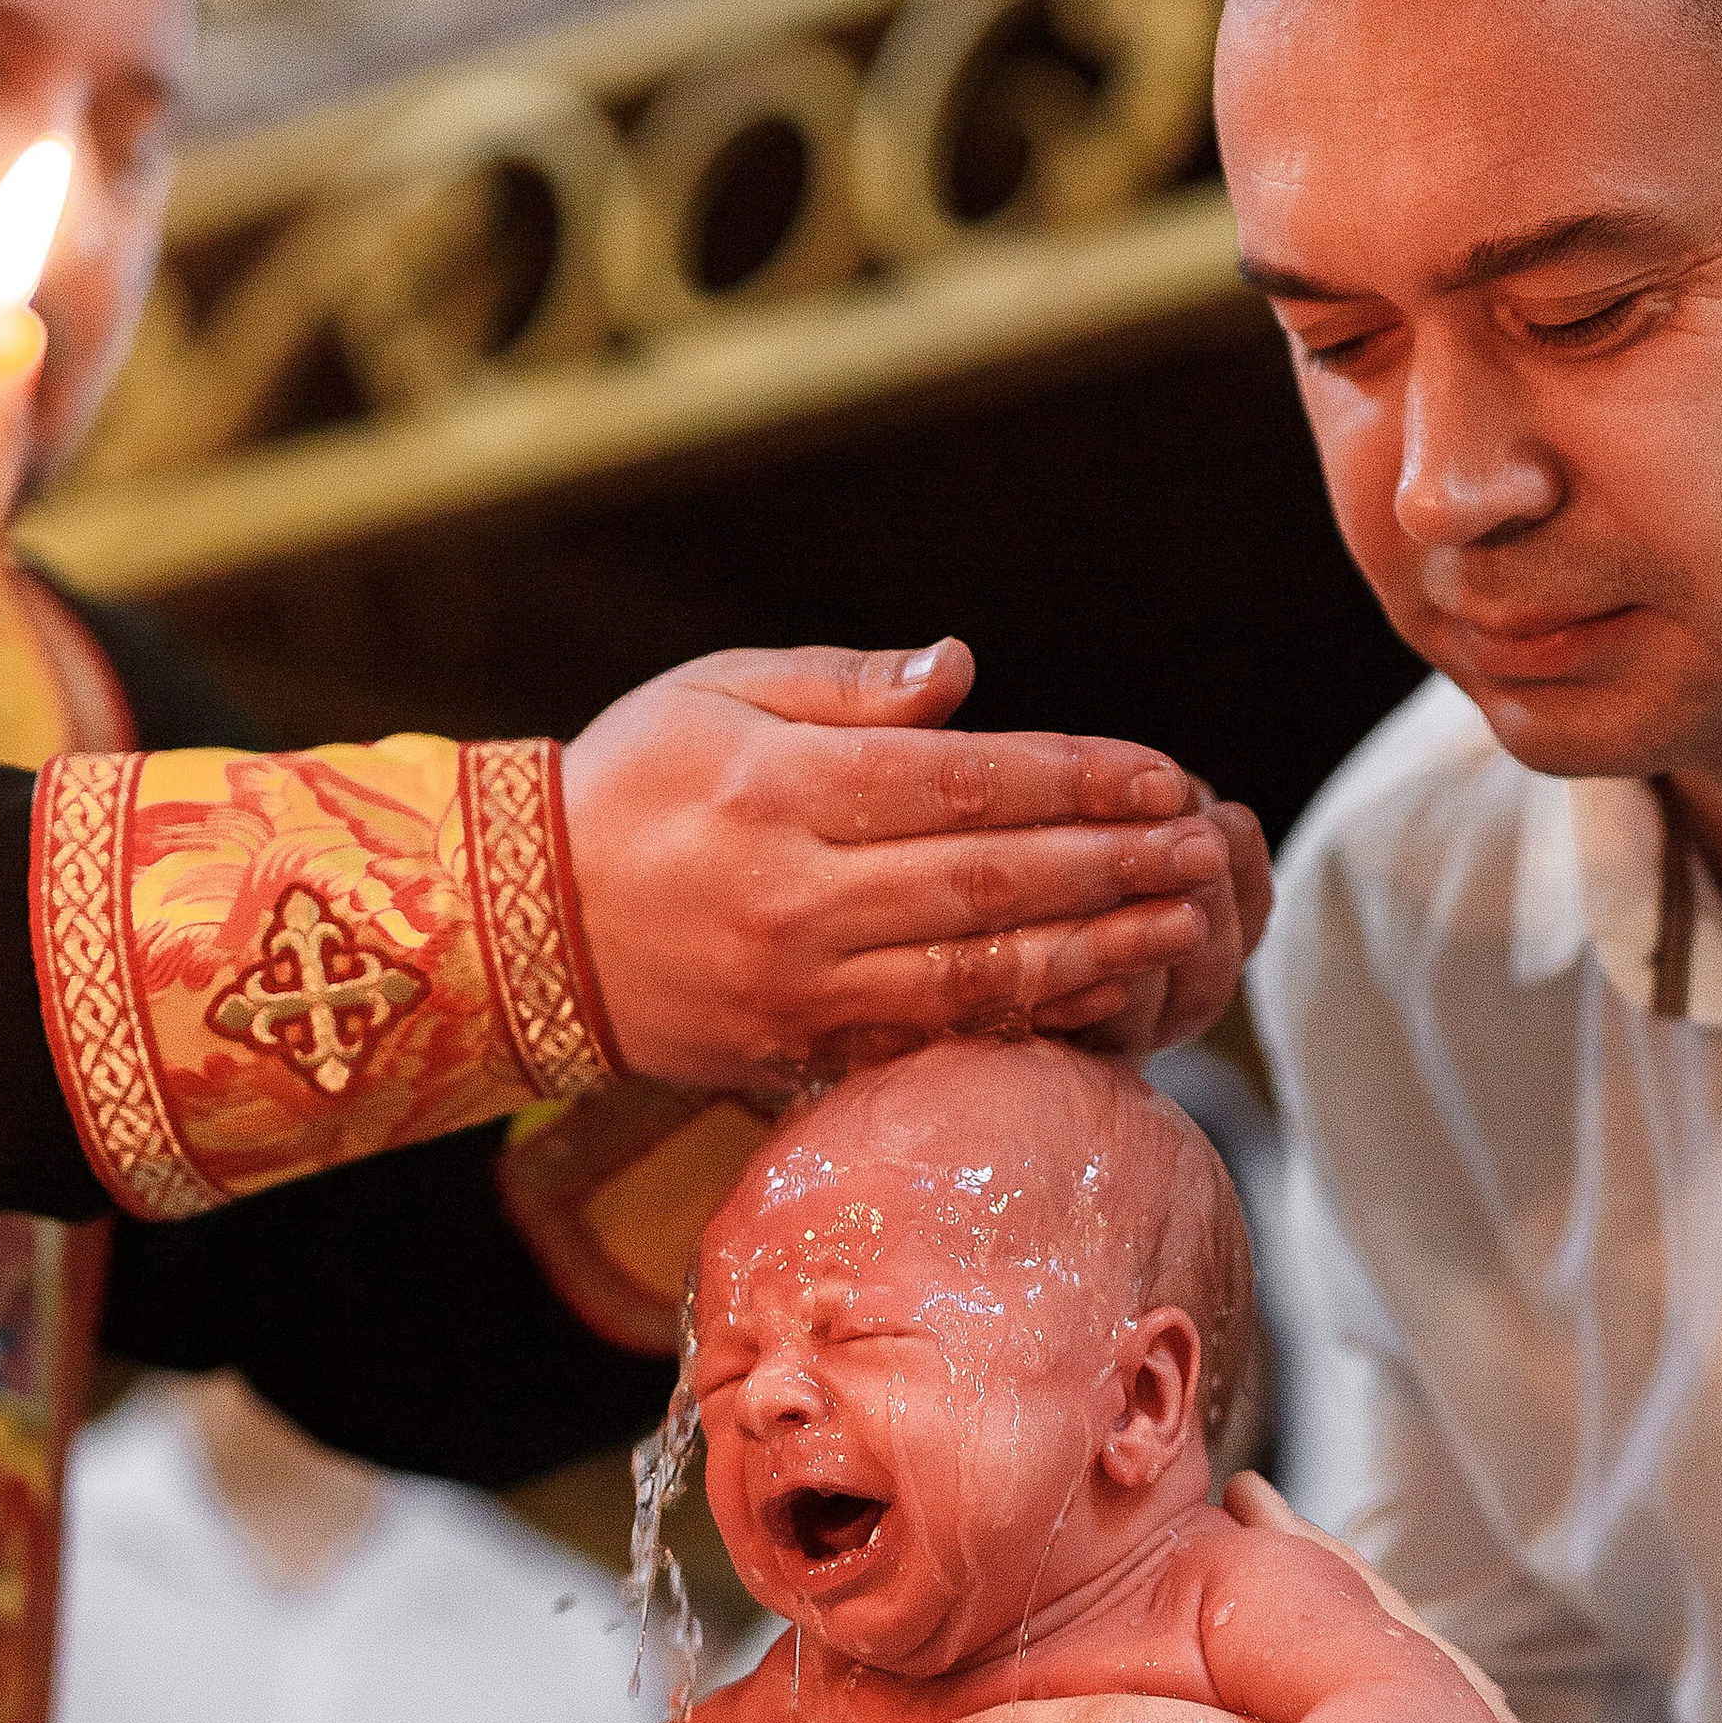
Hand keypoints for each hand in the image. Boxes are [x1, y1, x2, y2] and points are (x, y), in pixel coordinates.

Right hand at [559, 639, 1267, 1084]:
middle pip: (988, 882)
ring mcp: (799, 986)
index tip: (1161, 774)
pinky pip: (933, 1036)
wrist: (518, 932)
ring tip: (1183, 925)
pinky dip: (1024, 1019)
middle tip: (1203, 849)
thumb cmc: (629, 784)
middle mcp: (796, 894)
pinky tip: (1102, 998)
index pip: (962, 784)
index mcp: (780, 788)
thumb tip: (966, 672)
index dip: (1074, 780)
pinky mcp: (797, 1050)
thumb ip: (847, 683)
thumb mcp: (717, 690)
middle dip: (1111, 865)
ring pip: (975, 972)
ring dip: (1094, 949)